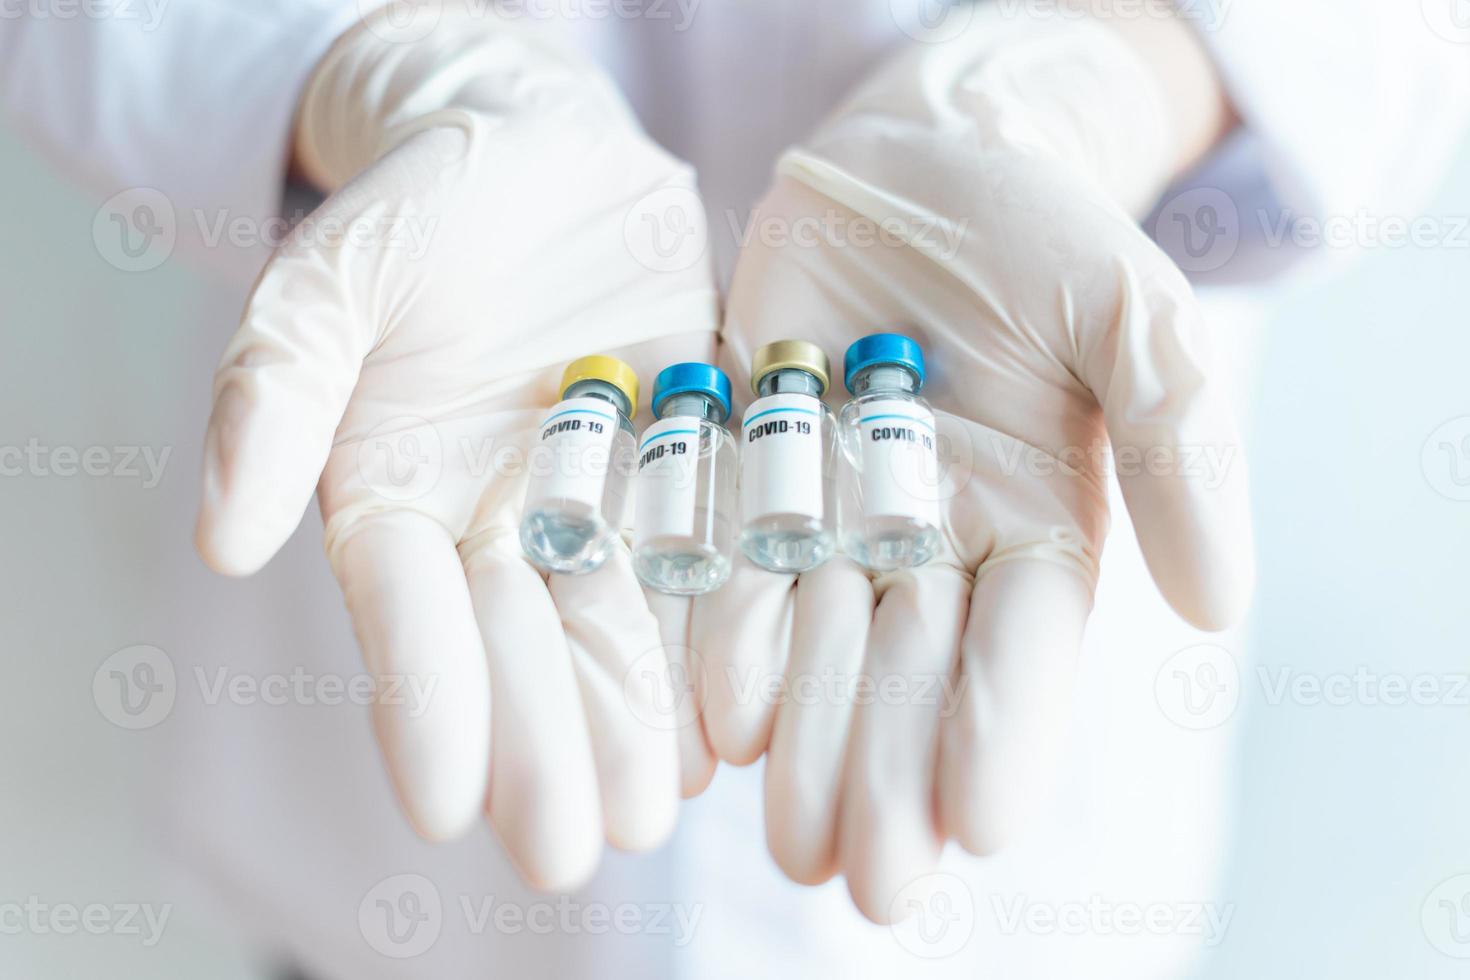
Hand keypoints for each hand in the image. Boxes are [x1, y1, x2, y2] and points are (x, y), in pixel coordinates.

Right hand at [194, 5, 716, 888]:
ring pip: (612, 629)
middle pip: (518, 648)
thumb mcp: (333, 276)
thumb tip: (223, 536)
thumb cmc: (425, 205)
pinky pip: (702, 562)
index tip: (447, 804)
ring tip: (654, 813)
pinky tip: (730, 719)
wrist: (547, 153)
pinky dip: (715, 638)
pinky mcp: (685, 467)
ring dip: (631, 724)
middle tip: (571, 847)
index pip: (406, 614)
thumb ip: (277, 390)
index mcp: (398, 494)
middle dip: (542, 748)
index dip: (426, 705)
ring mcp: (599, 502)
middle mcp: (499, 520)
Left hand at [677, 6, 1252, 918]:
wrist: (908, 164)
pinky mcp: (744, 476)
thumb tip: (1219, 605)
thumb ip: (1176, 446)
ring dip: (804, 745)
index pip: (1025, 650)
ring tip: (792, 842)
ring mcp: (832, 517)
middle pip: (912, 675)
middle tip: (866, 882)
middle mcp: (931, 543)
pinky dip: (722, 648)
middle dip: (891, 776)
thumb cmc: (1036, 231)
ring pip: (818, 649)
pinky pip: (728, 575)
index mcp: (1035, 526)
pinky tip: (715, 727)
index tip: (978, 825)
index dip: (1003, 735)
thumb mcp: (1133, 312)